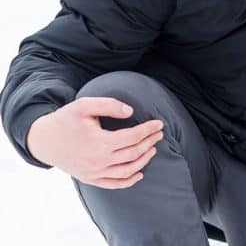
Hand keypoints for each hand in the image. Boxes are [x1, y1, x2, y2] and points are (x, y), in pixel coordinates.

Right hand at [26, 97, 164, 188]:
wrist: (42, 140)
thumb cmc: (64, 120)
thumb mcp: (84, 106)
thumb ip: (109, 105)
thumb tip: (130, 111)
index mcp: (99, 143)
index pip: (133, 137)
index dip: (148, 130)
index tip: (159, 123)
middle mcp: (98, 161)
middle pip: (133, 153)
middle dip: (149, 142)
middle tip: (159, 133)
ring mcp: (94, 172)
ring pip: (127, 171)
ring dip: (144, 160)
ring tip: (153, 149)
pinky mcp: (89, 179)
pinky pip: (113, 184)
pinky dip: (128, 181)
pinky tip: (139, 174)